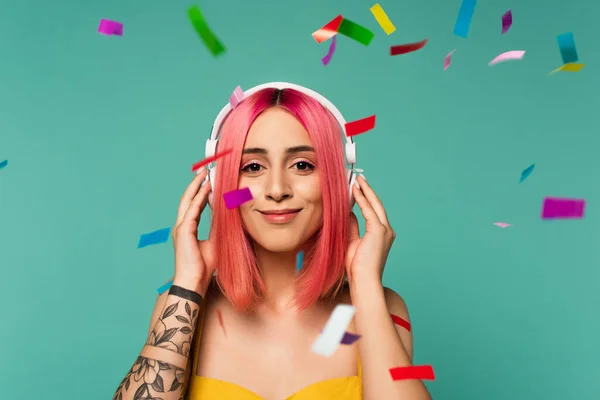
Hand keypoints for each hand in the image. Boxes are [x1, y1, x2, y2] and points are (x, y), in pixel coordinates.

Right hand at [172, 168, 214, 290]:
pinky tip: (206, 190)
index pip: (193, 204)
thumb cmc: (204, 266)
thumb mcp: (215, 241)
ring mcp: (181, 228)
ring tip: (204, 175)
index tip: (209, 181)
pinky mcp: (184, 232)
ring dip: (196, 187)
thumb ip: (218, 226)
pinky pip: (192, 211)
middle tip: (204, 170)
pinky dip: (199, 199)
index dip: (200, 192)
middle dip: (196, 184)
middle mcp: (182, 225)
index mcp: (187, 228)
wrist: (194, 281)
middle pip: (188, 198)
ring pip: (188, 201)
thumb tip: (225, 213)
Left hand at [345, 175, 395, 280]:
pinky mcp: (379, 231)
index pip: (374, 212)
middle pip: (377, 205)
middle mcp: (387, 231)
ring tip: (357, 180)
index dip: (366, 199)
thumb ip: (352, 227)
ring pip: (375, 205)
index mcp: (382, 235)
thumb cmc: (357, 268)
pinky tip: (356, 191)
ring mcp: (385, 230)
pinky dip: (362, 199)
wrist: (363, 280)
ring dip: (365, 191)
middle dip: (368, 191)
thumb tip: (348, 213)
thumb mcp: (352, 242)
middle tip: (360, 179)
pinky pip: (369, 211)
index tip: (359, 189)